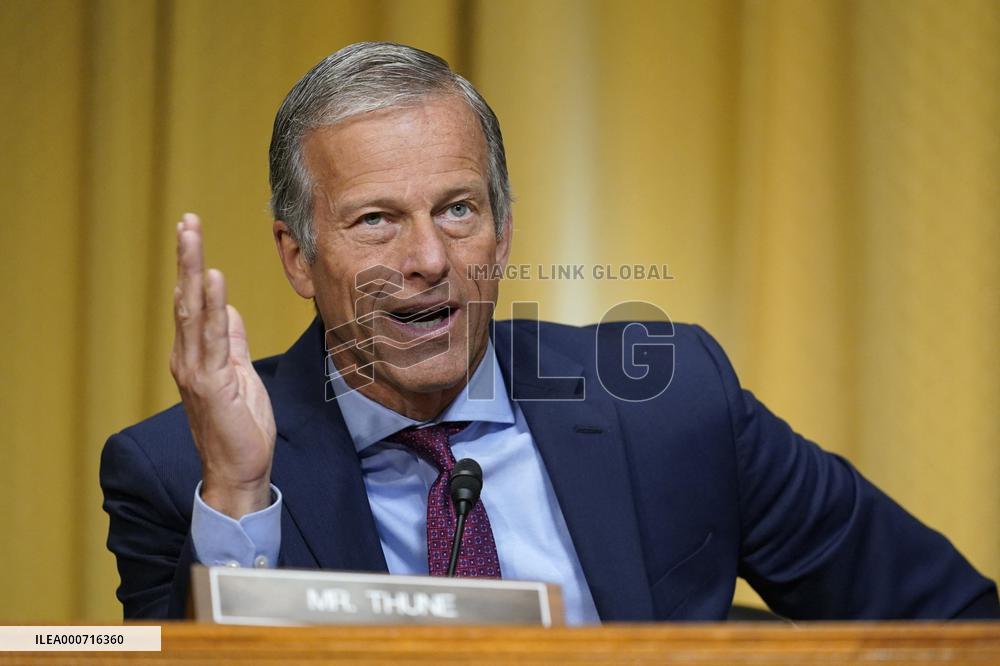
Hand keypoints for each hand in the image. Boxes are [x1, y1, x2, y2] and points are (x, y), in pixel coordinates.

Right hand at [170, 213, 275, 518]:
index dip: (192, 267)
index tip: (192, 233)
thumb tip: (229, 310)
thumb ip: (233, 342)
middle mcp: (188, 358)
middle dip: (186, 257)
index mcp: (196, 356)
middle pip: (185, 298)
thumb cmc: (240, 426)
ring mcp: (195, 370)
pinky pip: (211, 338)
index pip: (192, 303)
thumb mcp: (241, 374)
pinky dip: (210, 306)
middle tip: (187, 220)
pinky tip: (212, 279)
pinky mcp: (210, 382)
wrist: (238, 470)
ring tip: (191, 234)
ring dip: (192, 269)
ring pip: (191, 310)